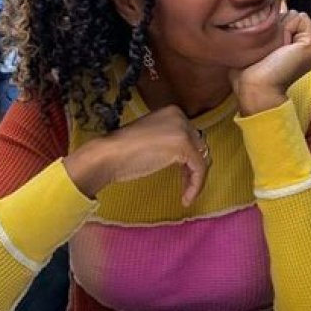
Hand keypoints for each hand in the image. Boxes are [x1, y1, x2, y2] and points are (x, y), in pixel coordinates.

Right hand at [63, 106, 209, 205]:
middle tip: (184, 186)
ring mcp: (183, 129)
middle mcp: (180, 116)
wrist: (109, 155)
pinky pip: (200, 169)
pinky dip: (195, 185)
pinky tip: (186, 198)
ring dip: (195, 179)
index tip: (182, 176)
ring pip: (202, 159)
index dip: (189, 159)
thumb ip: (169, 142)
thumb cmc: (123, 152)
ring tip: (186, 195)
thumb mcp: (152, 140)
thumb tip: (187, 157)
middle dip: (193, 168)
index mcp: (172, 112)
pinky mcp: (184, 145)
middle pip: (199, 147)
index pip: (191, 137)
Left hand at [229, 10, 310, 115]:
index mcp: (298, 47)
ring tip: (273, 50)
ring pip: (292, 14)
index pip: (285, 17)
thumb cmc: (249, 70)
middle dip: (273, 26)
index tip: (265, 49)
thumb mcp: (258, 43)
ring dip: (277, 28)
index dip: (269, 26)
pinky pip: (298, 18)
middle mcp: (309, 46)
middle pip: (289, 13)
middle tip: (269, 50)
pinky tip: (280, 48)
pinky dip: (285, 28)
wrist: (255, 87)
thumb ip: (266, 27)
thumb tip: (267, 10)